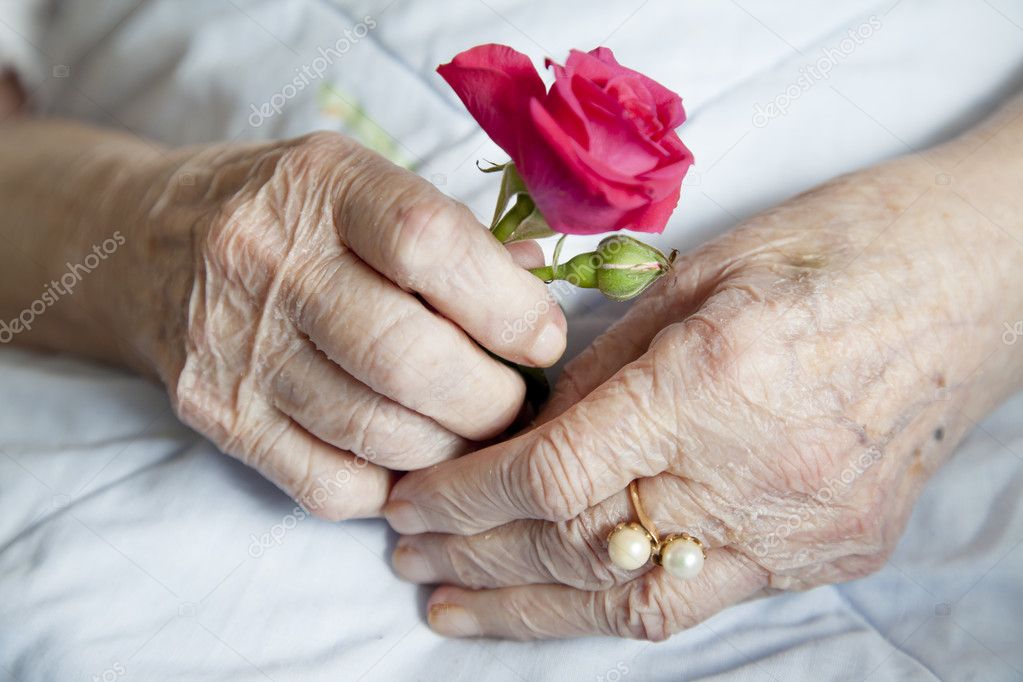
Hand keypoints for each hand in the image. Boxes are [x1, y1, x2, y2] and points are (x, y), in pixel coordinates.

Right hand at [0, 127, 565, 520]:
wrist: (148, 246)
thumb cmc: (288, 213)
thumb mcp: (364, 184)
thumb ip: (452, 234)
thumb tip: (538, 288)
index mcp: (323, 183)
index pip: (429, 245)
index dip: (507, 306)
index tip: (543, 339)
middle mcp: (267, 260)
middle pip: (408, 358)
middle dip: (492, 400)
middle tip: (515, 402)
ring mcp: (235, 345)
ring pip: (377, 432)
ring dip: (452, 450)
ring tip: (473, 432)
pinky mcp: (217, 415)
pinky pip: (330, 485)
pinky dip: (392, 486)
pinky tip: (409, 456)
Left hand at [385, 141, 1022, 638]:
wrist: (972, 277)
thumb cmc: (833, 245)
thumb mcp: (696, 276)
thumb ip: (604, 366)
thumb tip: (526, 429)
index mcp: (712, 381)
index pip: (552, 475)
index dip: (464, 500)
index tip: (409, 504)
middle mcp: (754, 473)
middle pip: (579, 547)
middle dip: (477, 560)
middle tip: (408, 561)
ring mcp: (801, 529)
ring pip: (635, 604)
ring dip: (530, 612)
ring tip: (453, 614)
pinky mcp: (831, 552)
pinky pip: (702, 599)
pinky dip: (615, 604)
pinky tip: (558, 604)